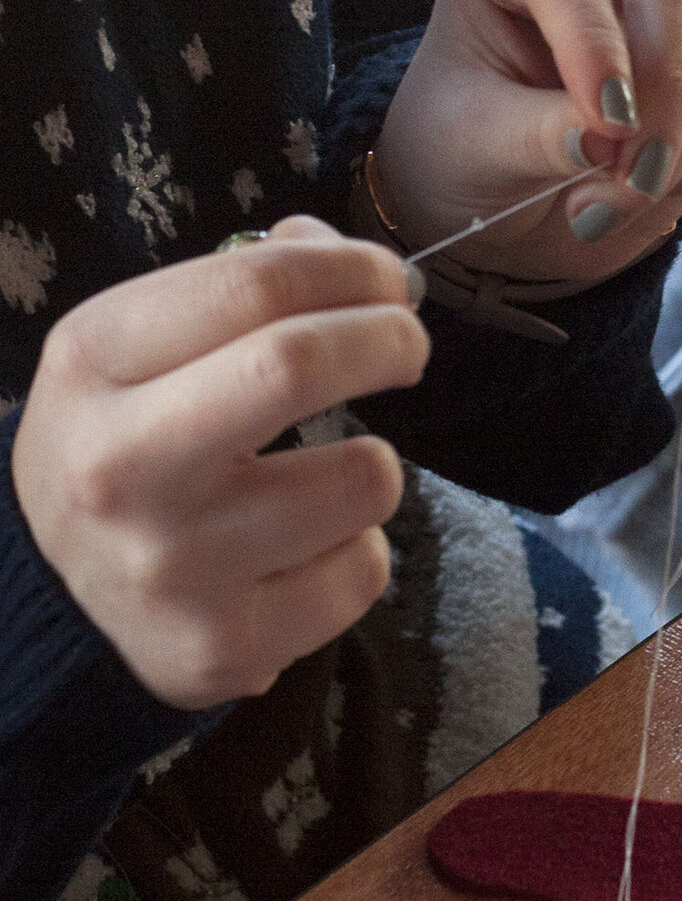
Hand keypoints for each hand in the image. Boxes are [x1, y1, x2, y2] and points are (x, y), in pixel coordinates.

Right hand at [12, 218, 427, 709]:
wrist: (57, 600)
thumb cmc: (127, 448)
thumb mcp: (137, 351)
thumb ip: (238, 290)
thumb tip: (343, 256)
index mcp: (94, 363)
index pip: (254, 287)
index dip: (351, 271)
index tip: (387, 281)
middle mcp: (123, 464)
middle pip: (298, 364)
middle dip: (389, 340)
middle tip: (406, 345)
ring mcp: (174, 564)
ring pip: (362, 480)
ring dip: (373, 464)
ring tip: (330, 473)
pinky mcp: (228, 644)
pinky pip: (363, 571)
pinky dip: (358, 550)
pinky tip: (304, 550)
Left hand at [372, 0, 681, 282]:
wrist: (502, 179)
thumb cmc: (464, 141)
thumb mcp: (471, 145)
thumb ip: (534, 135)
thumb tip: (610, 142)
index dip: (592, 44)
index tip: (604, 131)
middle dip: (664, 94)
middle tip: (633, 181)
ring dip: (677, 154)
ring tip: (604, 209)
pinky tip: (646, 192)